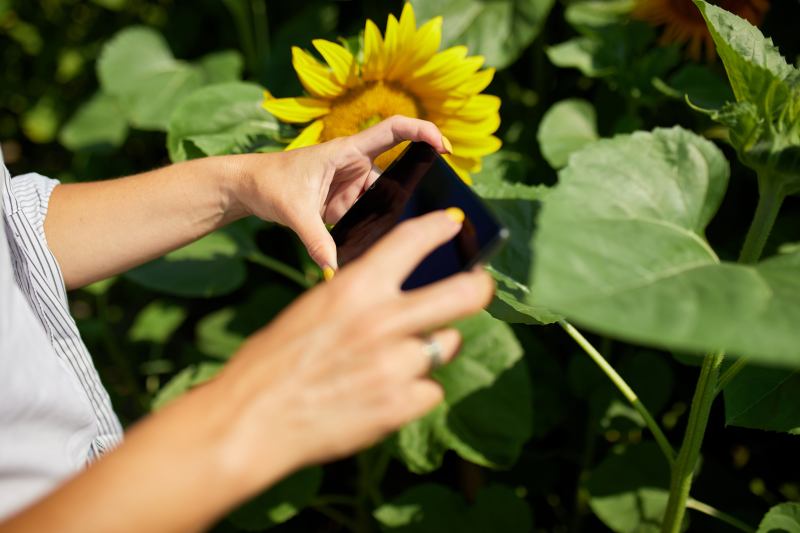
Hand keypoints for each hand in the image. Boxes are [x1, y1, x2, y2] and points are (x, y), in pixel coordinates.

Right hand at [212, 209, 493, 494]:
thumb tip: (397, 290)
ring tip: (396, 359)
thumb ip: (359, 297)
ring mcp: (396, 365)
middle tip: (479, 288)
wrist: (251, 421)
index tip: (455, 224)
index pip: (413, 240)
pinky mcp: (400, 405)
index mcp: (354, 288)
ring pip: (446, 345)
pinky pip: (430, 389)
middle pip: (465, 294)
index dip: (441, 228)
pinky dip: (414, 391)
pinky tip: (384, 394)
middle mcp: (383, 320)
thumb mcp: (313, 310)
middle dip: (479, 287)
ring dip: (431, 348)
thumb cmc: (274, 361)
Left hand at [233, 115, 450, 269]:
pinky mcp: (345, 204)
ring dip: (386, 219)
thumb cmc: (269, 182)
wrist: (247, 188)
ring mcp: (352, 186)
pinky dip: (371, 230)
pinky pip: (368, 216)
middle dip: (409, 194)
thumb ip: (316, 240)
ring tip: (389, 238)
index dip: (422, 131)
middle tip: (428, 214)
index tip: (444, 146)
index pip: (393, 130)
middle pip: (395, 176)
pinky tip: (372, 245)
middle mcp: (355, 166)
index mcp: (347, 151)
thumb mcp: (294, 211)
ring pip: (383, 202)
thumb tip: (334, 268)